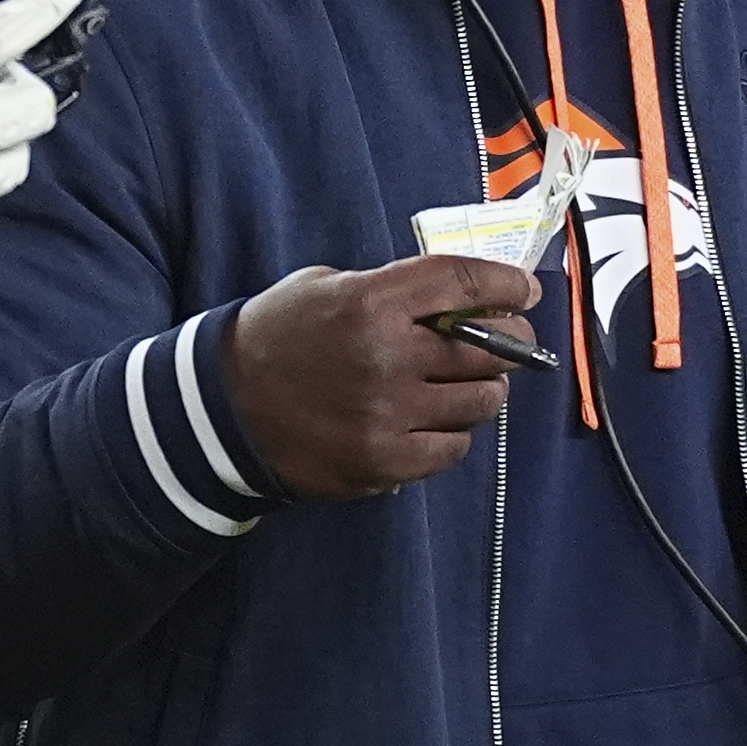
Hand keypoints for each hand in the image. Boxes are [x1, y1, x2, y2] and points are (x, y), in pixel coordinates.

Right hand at [226, 255, 538, 498]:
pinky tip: (435, 421)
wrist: (221, 411)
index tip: (525, 290)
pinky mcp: (383, 463)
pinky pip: (453, 448)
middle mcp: (387, 358)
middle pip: (488, 347)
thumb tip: (461, 298)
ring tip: (467, 383)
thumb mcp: (326, 287)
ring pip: (479, 402)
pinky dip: (453, 433)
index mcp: (370, 302)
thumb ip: (393, 290)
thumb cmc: (278, 338)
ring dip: (483, 390)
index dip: (506, 284)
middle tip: (514, 341)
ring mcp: (387, 416)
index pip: (463, 282)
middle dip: (512, 341)